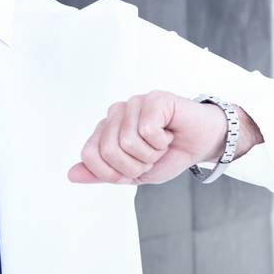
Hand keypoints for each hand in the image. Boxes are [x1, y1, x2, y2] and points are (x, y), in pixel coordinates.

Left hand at [69, 90, 254, 184]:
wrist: (202, 145)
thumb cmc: (170, 156)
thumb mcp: (134, 174)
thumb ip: (103, 174)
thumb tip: (71, 175)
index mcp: (107, 130)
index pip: (90, 155)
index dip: (113, 172)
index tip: (134, 170)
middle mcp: (116, 113)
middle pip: (108, 150)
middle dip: (135, 165)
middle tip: (152, 158)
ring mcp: (134, 103)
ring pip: (128, 141)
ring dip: (151, 154)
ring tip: (162, 145)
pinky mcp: (154, 98)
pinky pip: (147, 130)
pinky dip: (162, 141)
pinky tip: (170, 133)